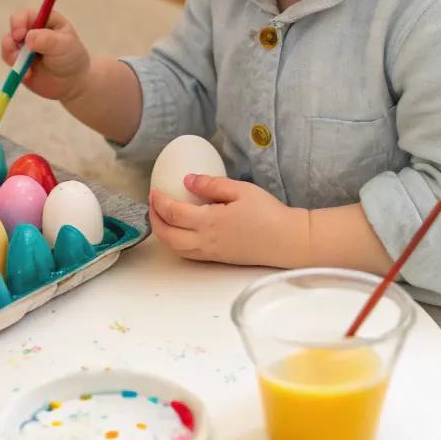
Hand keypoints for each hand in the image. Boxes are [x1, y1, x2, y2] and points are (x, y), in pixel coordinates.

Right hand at [1, 7, 91, 102]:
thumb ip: (47, 40)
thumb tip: (28, 38)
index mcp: (46, 20)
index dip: (19, 22)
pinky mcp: (19, 59)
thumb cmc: (71, 59)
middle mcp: (33, 29)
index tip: (20, 35)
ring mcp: (25, 44)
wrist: (71, 83)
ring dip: (12, 54)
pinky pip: (8, 58)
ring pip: (8, 43)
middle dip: (13, 39)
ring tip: (25, 67)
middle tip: (19, 52)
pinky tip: (28, 74)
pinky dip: (15, 66)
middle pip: (14, 27)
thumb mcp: (64, 46)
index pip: (27, 14)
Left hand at [149, 175, 304, 265]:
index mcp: (209, 222)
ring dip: (163, 234)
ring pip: (176, 248)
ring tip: (161, 218)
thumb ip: (211, 184)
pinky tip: (180, 232)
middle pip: (168, 236)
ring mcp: (212, 253)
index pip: (173, 213)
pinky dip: (176, 244)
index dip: (159, 202)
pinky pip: (189, 254)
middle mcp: (206, 241)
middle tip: (152, 205)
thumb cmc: (268, 214)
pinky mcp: (219, 259)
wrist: (288, 241)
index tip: (154, 191)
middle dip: (155, 220)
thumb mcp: (241, 190)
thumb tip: (187, 180)